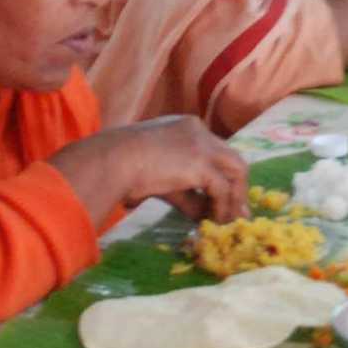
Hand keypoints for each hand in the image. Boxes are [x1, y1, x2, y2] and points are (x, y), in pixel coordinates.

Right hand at [85, 115, 249, 223]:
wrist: (111, 162)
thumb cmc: (121, 167)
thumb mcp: (159, 177)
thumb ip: (184, 192)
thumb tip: (201, 214)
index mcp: (185, 127)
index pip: (215, 151)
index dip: (221, 176)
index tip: (223, 198)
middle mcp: (198, 130)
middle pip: (231, 158)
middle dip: (236, 187)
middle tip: (237, 213)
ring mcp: (202, 144)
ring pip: (236, 170)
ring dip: (235, 197)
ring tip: (227, 220)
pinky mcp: (202, 163)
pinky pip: (223, 188)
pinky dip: (223, 206)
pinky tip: (214, 220)